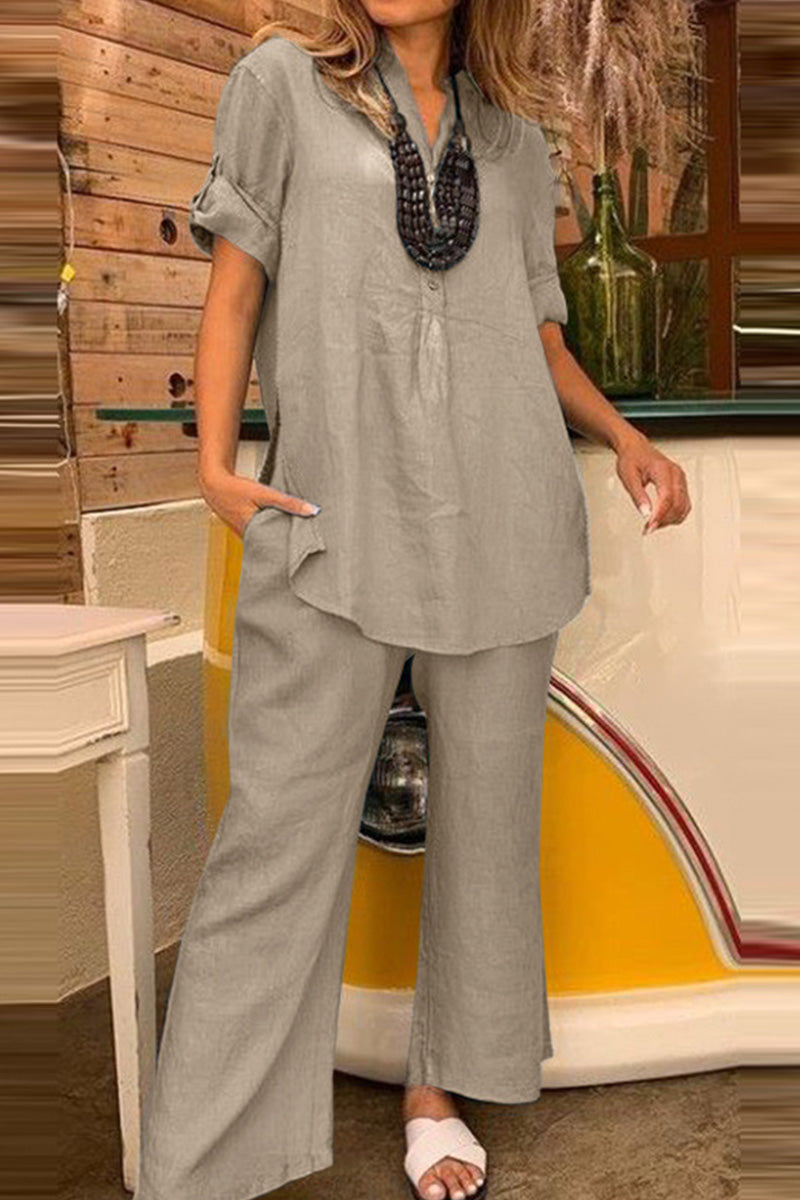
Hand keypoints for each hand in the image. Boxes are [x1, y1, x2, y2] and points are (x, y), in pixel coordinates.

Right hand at [199, 470, 320, 538]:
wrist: (214, 485)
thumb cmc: (235, 489)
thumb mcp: (264, 493)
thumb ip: (288, 502)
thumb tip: (313, 511)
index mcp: (253, 534)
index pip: (278, 548)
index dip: (293, 549)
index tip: (308, 550)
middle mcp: (249, 539)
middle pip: (275, 546)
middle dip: (289, 545)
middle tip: (308, 545)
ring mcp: (247, 536)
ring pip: (269, 541)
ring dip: (281, 537)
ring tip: (299, 536)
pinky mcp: (247, 531)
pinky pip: (263, 534)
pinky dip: (272, 531)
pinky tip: (281, 526)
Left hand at [614, 430, 690, 534]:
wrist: (635, 448)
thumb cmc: (632, 458)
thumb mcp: (629, 477)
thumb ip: (638, 496)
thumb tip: (645, 513)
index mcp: (663, 470)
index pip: (667, 497)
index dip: (659, 515)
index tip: (649, 527)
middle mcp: (676, 474)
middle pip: (677, 504)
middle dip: (664, 520)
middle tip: (648, 528)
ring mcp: (680, 479)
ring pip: (683, 506)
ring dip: (670, 519)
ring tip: (653, 524)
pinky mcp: (680, 484)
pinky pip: (684, 504)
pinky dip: (675, 514)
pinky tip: (662, 519)